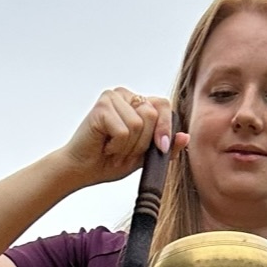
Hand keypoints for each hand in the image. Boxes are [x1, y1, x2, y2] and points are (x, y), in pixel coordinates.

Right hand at [59, 89, 186, 188]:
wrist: (81, 171)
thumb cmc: (108, 161)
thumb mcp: (144, 157)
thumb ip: (165, 146)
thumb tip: (185, 137)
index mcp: (137, 102)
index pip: (164, 105)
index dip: (165, 128)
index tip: (160, 148)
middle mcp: (125, 95)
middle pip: (152, 115)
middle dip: (142, 142)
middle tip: (123, 150)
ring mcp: (112, 98)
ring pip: (139, 124)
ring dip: (128, 146)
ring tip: (113, 148)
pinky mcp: (102, 106)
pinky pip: (124, 131)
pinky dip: (116, 146)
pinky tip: (104, 146)